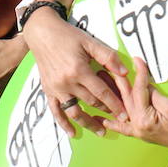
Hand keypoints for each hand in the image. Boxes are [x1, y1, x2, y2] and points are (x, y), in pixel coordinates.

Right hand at [21, 6, 126, 135]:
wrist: (42, 33)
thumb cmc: (68, 35)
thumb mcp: (90, 42)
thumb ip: (108, 57)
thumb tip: (124, 72)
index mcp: (79, 70)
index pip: (101, 92)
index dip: (114, 104)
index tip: (125, 114)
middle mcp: (67, 82)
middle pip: (90, 102)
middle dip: (106, 112)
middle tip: (119, 120)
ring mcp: (56, 88)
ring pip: (74, 112)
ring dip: (88, 123)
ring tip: (101, 132)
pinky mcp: (48, 90)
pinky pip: (56, 111)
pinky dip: (64, 124)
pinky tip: (73, 133)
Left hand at [103, 57, 167, 156]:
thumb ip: (155, 95)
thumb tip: (145, 86)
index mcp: (145, 119)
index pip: (138, 91)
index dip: (138, 74)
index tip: (137, 61)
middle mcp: (138, 127)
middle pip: (126, 100)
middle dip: (120, 82)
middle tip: (113, 67)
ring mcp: (139, 131)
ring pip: (123, 110)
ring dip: (113, 97)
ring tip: (103, 84)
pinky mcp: (142, 133)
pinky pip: (124, 128)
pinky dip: (115, 124)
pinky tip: (104, 121)